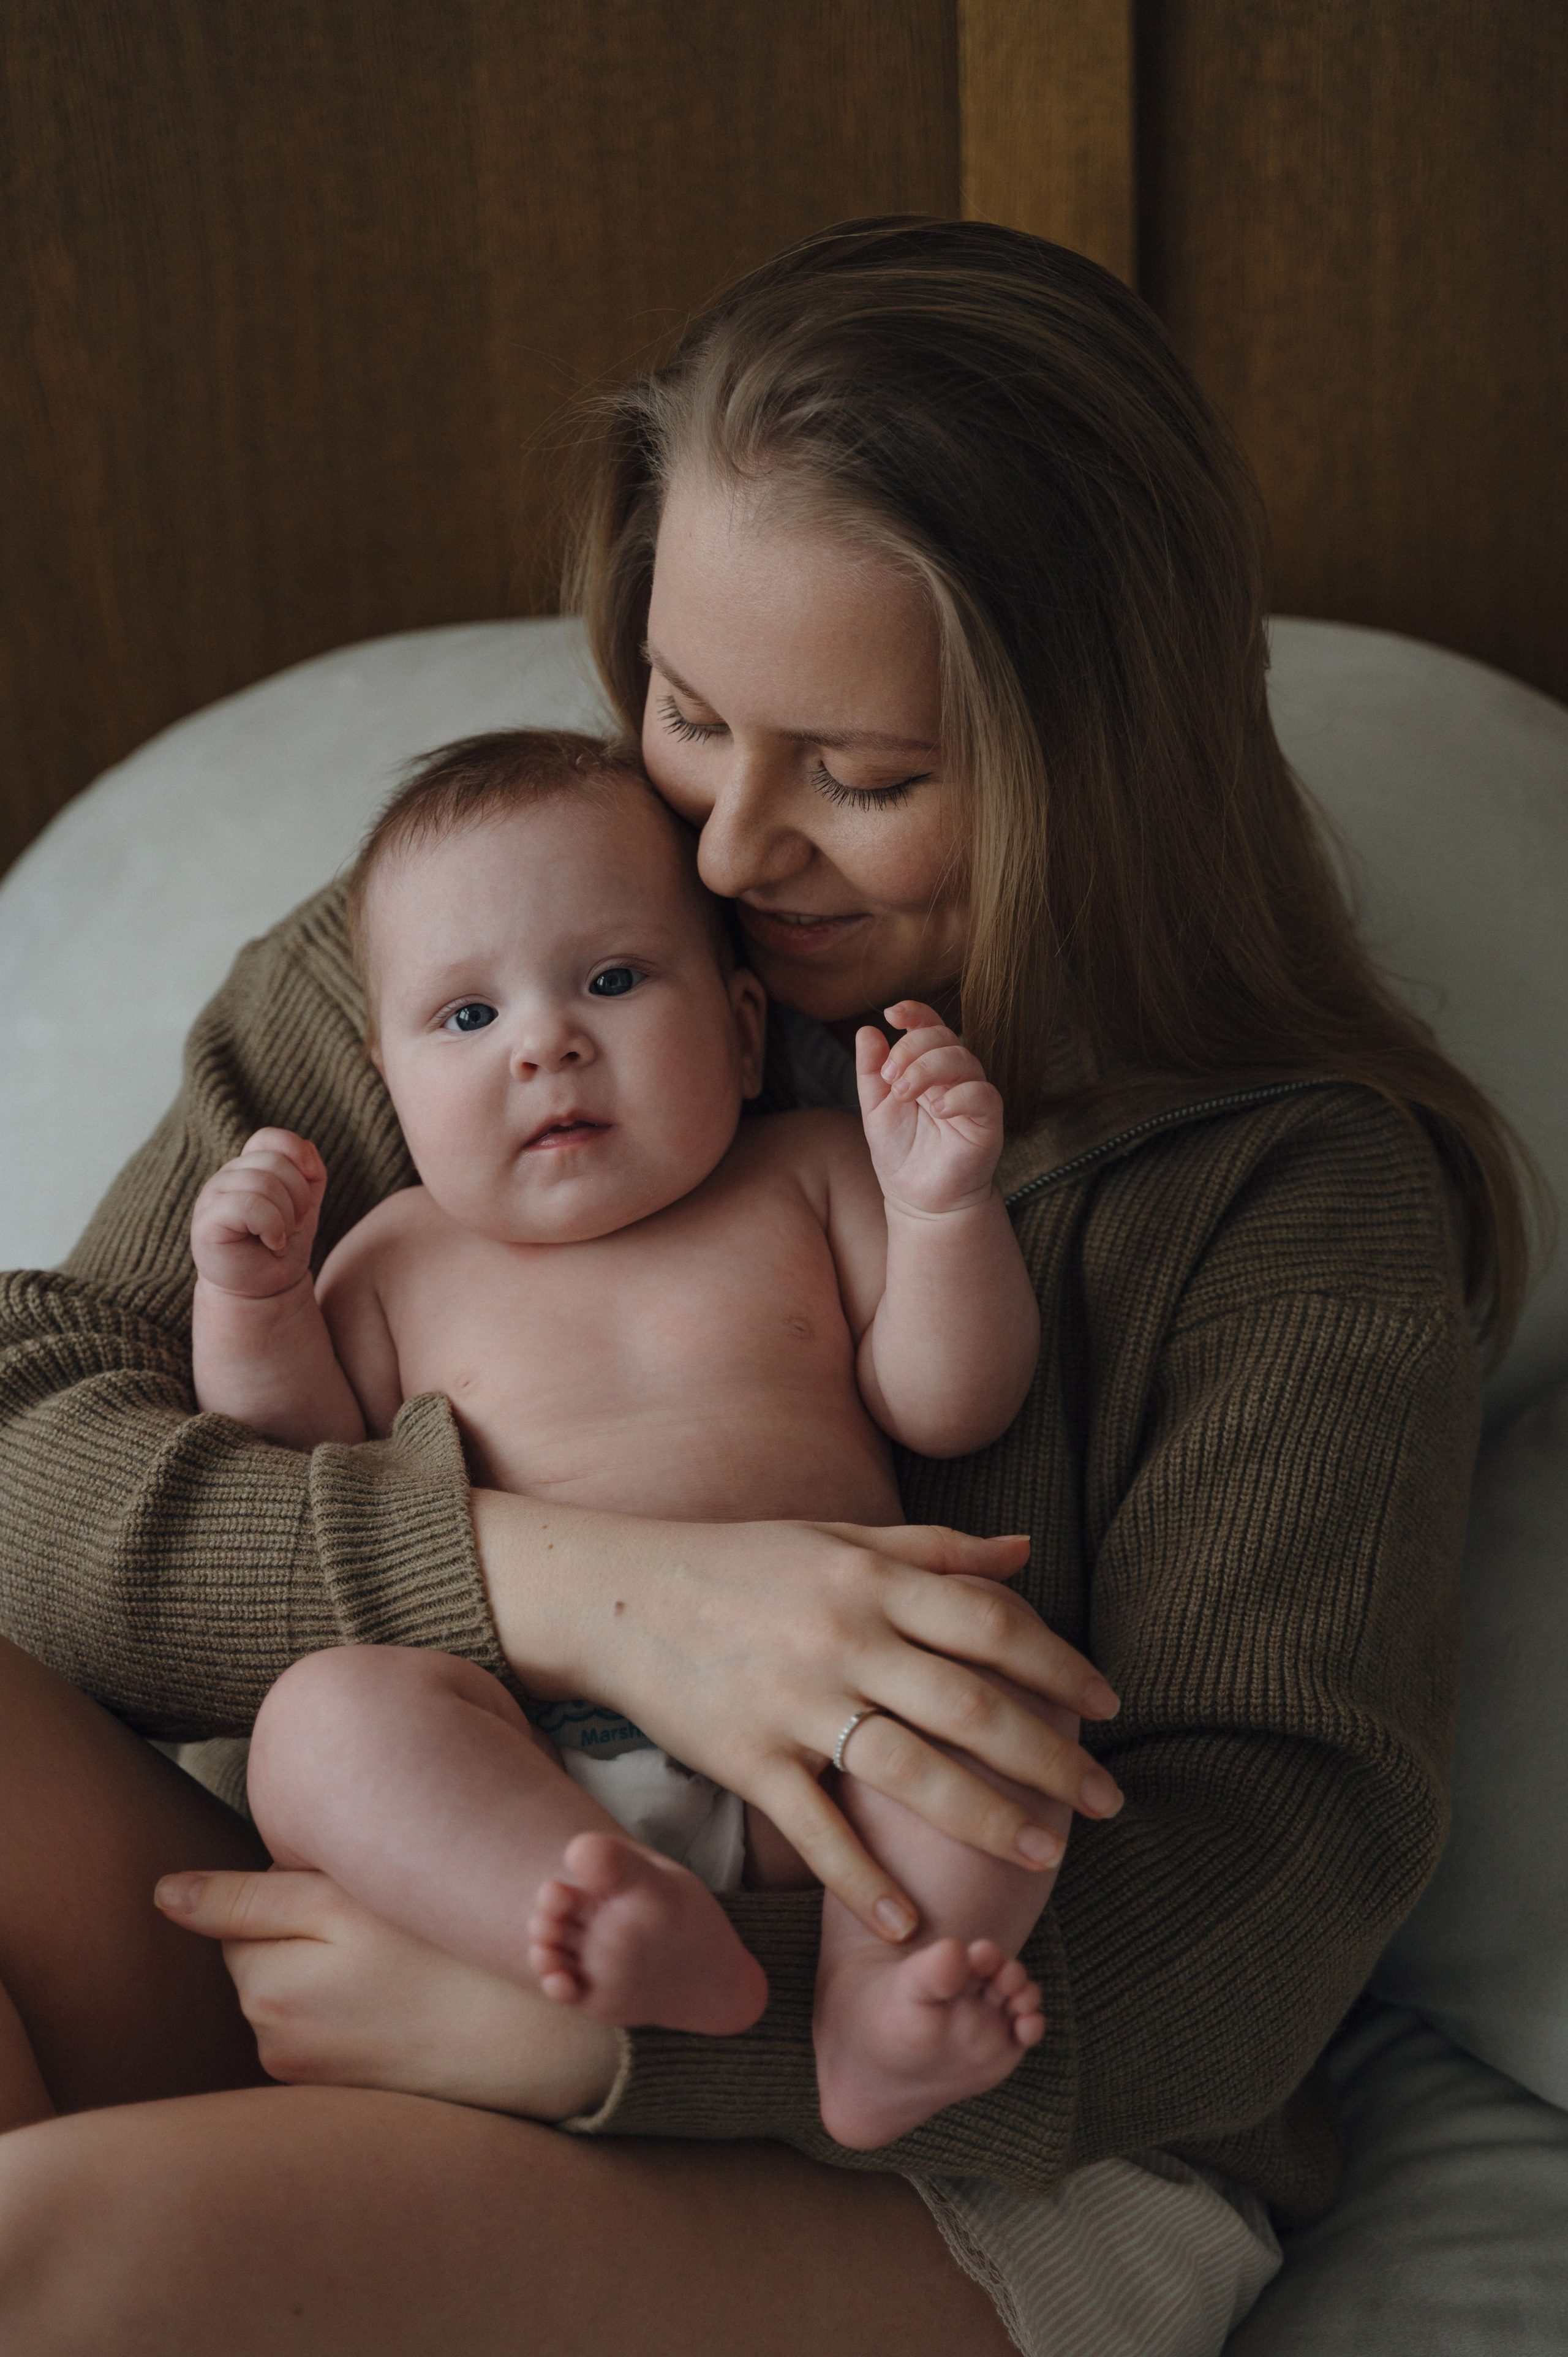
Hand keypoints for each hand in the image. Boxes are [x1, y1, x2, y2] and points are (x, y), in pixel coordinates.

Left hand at [154, 1866, 620, 2120]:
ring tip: (402, 1960)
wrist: (525, 2042)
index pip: (240, 1913)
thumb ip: (245, 1898)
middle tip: (385, 1921)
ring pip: (297, 1989)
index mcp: (262, 1987)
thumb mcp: (341, 1903)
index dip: (298, 1887)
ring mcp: (308, 2074)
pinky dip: (356, 2006)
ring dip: (333, 1967)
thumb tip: (162, 1896)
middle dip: (307, 1931)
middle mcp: (271, 2042)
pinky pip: (328, 2026)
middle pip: (265, 1955)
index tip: (357, 1890)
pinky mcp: (343, 2092)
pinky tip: (407, 1998)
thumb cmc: (440, 1954)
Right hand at [190, 1128, 326, 1298]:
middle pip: (274, 1162)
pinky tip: (271, 1243)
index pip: (268, 1138)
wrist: (264, 1290)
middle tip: (293, 1225)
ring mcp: (213, 1196)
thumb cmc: (282, 1246)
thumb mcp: (305, 1204)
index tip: (310, 1180)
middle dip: (298, 1197)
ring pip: (263, 1183)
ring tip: (280, 1237)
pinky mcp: (206, 1220)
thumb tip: (307, 1151)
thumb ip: (310, 1173)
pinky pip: (248, 1205)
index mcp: (248, 1168)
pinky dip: (272, 1226)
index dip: (295, 1152)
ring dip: (286, 1216)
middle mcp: (227, 1176)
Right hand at [472, 1492, 1122, 1943]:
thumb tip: (1024, 1553)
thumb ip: (934, 1550)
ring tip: (1042, 1854)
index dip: (1058, 1665)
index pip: (989, 1625)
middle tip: (1103, 1801)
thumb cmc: (737, 1562)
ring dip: (984, 1818)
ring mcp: (793, 1700)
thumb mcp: (836, 1537)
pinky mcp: (745, 1756)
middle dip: (1048, 1758)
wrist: (616, 1593)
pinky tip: (907, 1919)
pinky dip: (861, 1879)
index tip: (1108, 1704)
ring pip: (909, 1770)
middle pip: (969, 1705)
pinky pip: (814, 1828)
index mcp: (870, 1578)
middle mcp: (842, 1637)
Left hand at [856, 1001, 1004, 1216]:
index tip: (892, 1014)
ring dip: (928, 1069)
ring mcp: (973, 1095)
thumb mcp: (874, 1108)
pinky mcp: (988, 1120)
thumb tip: (866, 1030)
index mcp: (927, 1065)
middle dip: (912, 1049)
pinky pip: (983, 1094)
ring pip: (964, 1059)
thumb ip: (870, 1071)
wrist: (918, 1197)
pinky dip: (959, 1096)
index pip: (928, 1025)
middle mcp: (954, 1075)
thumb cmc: (900, 1151)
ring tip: (905, 1093)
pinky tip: (938, 1110)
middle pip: (944, 1037)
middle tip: (891, 1079)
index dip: (915, 1012)